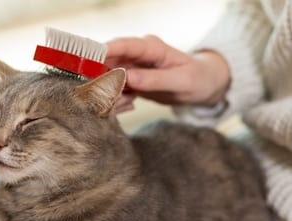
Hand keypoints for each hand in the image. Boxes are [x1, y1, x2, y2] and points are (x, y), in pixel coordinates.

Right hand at [106, 35, 229, 111]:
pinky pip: (116, 89)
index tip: (88, 60)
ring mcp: (133, 68)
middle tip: (105, 97)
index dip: (105, 51)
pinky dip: (117, 100)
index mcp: (152, 48)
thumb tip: (128, 78)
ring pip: (110, 78)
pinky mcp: (131, 81)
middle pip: (110, 62)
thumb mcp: (181, 81)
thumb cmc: (197, 79)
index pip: (124, 45)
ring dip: (111, 93)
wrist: (203, 85)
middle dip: (104, 79)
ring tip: (127, 103)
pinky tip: (129, 105)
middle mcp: (139, 55)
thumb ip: (154, 79)